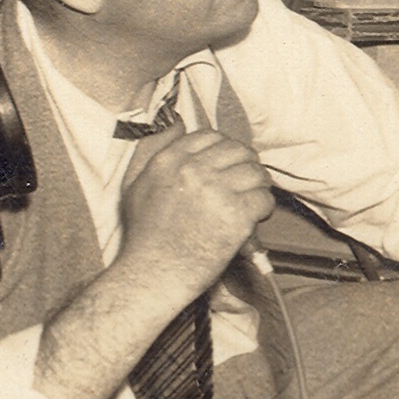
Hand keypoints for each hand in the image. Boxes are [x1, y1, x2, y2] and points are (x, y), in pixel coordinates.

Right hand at [116, 127, 275, 291]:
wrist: (153, 275)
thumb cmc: (144, 235)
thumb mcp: (135, 184)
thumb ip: (152, 150)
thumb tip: (176, 124)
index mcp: (169, 160)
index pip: (211, 136)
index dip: (226, 149)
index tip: (228, 165)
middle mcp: (193, 170)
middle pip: (239, 152)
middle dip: (246, 166)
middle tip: (244, 184)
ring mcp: (216, 191)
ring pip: (256, 173)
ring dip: (258, 187)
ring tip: (251, 201)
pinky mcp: (235, 215)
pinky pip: (264, 199)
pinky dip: (264, 209)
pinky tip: (254, 219)